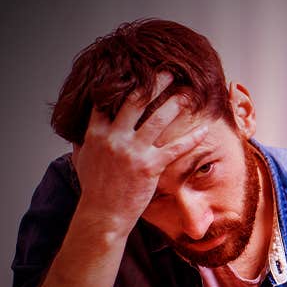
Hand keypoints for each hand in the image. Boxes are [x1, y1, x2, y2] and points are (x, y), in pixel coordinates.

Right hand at [70, 72, 208, 231]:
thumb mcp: (82, 160)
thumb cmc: (94, 189)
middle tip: (169, 71)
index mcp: (96, 133)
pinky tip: (204, 129)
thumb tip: (83, 128)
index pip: (108, 99)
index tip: (138, 71)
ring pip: (159, 119)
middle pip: (136, 100)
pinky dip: (191, 138)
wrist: (102, 216)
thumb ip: (84, 140)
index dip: (123, 82)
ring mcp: (133, 151)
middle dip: (154, 83)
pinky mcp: (150, 167)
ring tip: (189, 92)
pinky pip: (176, 148)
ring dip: (176, 102)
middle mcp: (114, 138)